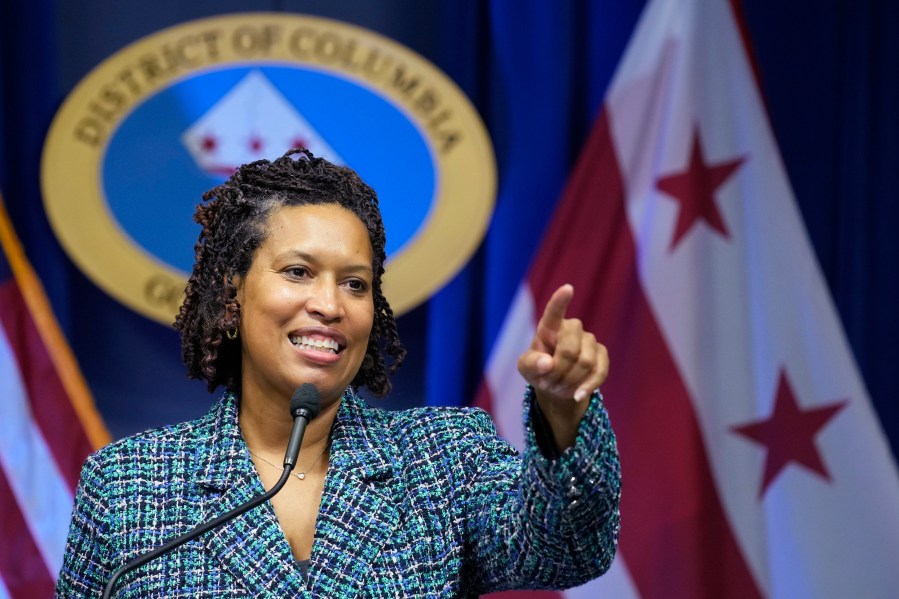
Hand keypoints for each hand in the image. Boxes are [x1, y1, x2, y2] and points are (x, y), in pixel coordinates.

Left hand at [517, 284, 608, 447]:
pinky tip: (577, 394)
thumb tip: (547, 363)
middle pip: (570, 351)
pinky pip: (599, 372)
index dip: (560, 301)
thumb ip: (531, 365)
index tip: (567, 288)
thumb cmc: (539, 370)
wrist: (556, 384)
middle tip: (549, 383)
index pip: (554, 312)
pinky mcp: (602, 355)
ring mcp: (590, 340)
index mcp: (550, 327)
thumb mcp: (526, 369)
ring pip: (585, 363)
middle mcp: (572, 328)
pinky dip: (587, 386)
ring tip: (559, 386)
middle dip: (559, 372)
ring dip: (570, 381)